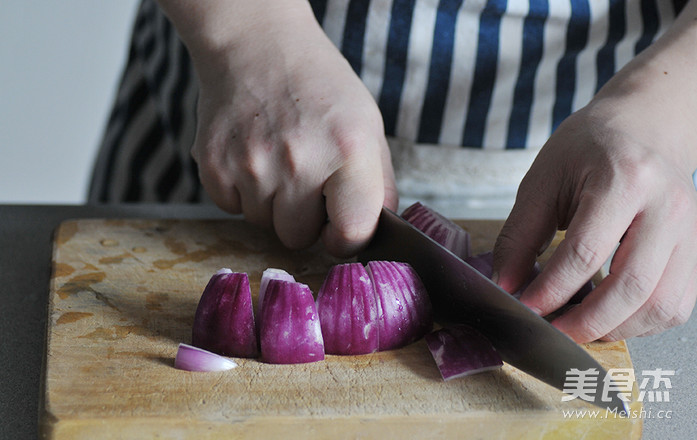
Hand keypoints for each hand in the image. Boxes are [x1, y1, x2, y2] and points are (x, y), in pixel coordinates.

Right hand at [187, 5, 396, 256]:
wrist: (256, 45)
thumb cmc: (319, 88)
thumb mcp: (367, 126)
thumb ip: (378, 184)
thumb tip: (376, 233)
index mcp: (348, 151)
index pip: (352, 233)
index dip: (346, 239)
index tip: (338, 227)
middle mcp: (299, 161)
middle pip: (297, 238)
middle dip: (302, 217)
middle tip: (303, 177)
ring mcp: (251, 164)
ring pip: (262, 224)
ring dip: (270, 202)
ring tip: (276, 158)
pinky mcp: (213, 166)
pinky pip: (230, 209)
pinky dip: (240, 190)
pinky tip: (251, 154)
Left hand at [492, 22, 696, 341]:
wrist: (642, 126)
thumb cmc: (588, 148)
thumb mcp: (542, 182)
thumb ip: (519, 236)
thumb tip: (505, 286)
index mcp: (624, 179)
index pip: (585, 252)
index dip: (551, 290)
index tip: (525, 307)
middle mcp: (668, 206)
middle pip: (631, 287)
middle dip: (586, 321)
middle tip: (552, 330)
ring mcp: (691, 230)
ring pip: (663, 304)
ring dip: (617, 328)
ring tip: (578, 327)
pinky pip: (678, 303)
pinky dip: (642, 322)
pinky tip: (610, 316)